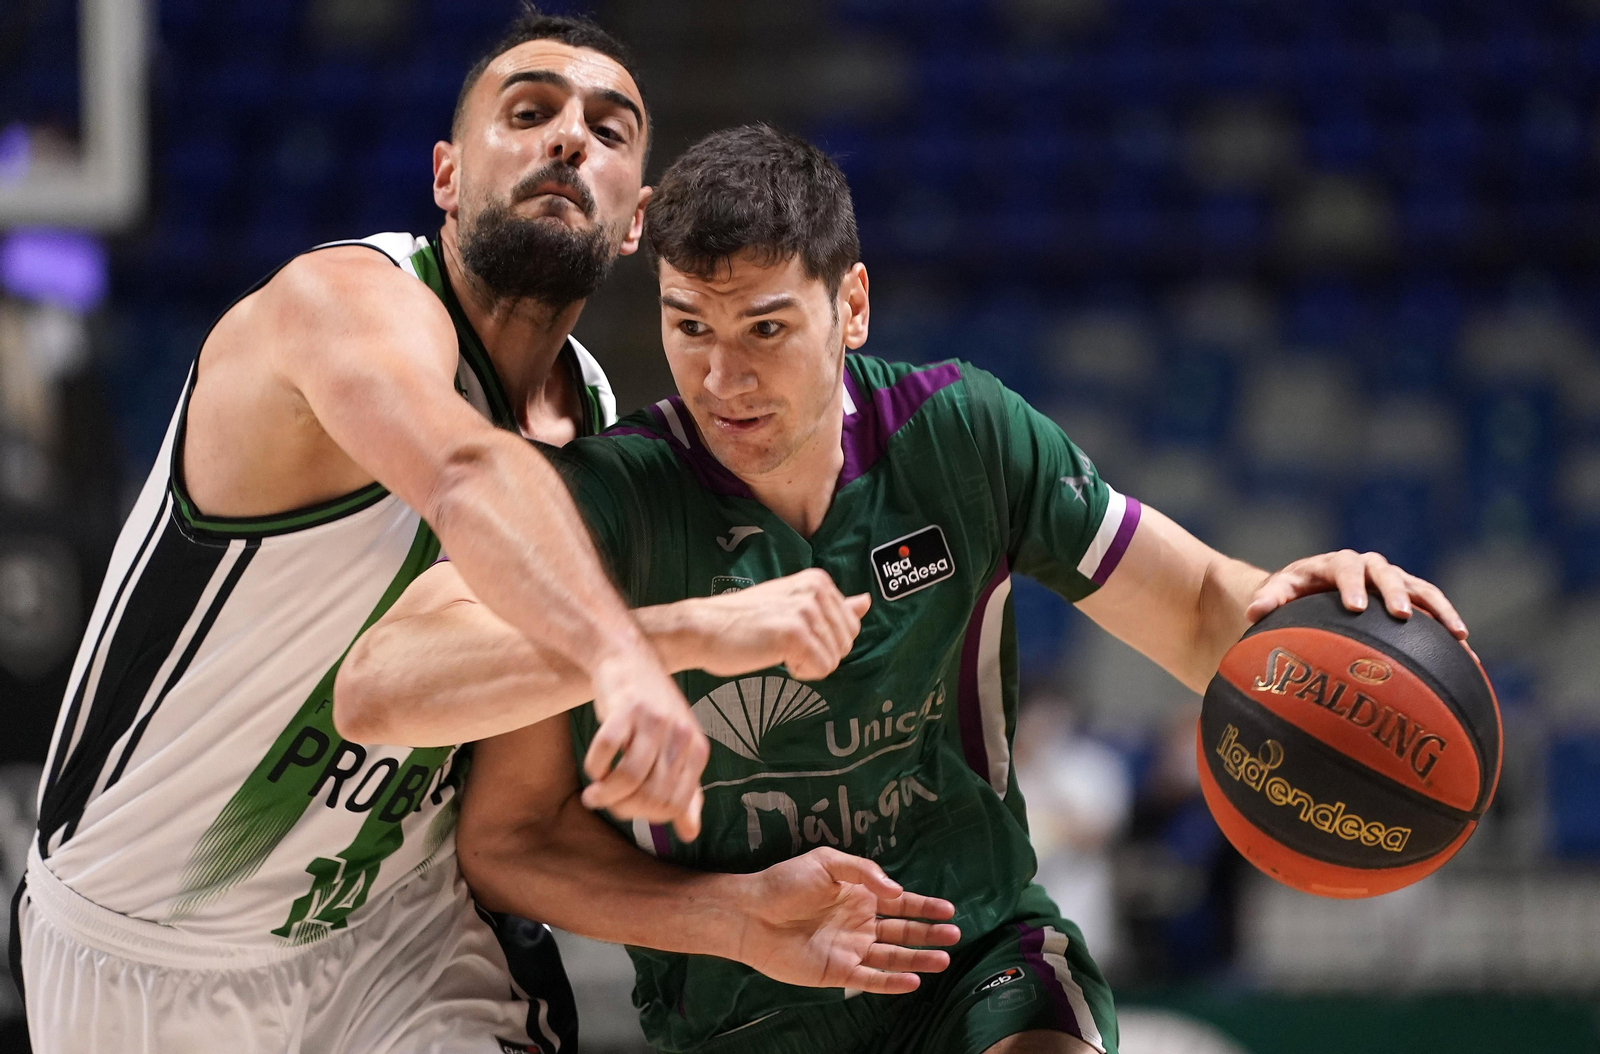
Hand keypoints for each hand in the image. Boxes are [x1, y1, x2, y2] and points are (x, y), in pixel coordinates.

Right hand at [583, 646, 709, 840]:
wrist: (628, 660)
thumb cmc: (652, 713)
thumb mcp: (676, 750)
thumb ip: (685, 792)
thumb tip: (690, 834)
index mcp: (697, 750)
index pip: (674, 806)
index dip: (646, 816)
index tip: (627, 808)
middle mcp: (681, 735)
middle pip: (652, 797)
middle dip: (624, 808)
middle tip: (607, 801)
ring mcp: (654, 721)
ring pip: (630, 779)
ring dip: (605, 795)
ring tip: (594, 794)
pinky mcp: (626, 708)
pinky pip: (606, 752)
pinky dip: (595, 768)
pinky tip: (593, 769)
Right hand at [694, 568, 870, 680]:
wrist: (702, 628)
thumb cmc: (744, 621)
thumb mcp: (793, 606)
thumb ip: (833, 606)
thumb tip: (867, 601)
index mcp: (818, 580)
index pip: (851, 626)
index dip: (824, 641)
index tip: (792, 634)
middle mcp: (815, 590)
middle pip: (846, 643)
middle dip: (819, 654)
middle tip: (784, 644)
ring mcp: (805, 610)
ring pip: (835, 658)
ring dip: (807, 664)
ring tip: (777, 648)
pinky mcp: (794, 633)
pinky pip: (822, 668)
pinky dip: (801, 673)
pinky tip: (776, 658)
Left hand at [733, 847, 959, 994]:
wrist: (750, 912)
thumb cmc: (785, 882)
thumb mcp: (826, 861)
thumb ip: (863, 872)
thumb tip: (897, 891)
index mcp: (859, 896)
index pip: (900, 903)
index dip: (925, 907)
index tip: (949, 909)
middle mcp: (859, 924)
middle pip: (902, 932)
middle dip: (929, 933)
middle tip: (955, 934)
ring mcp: (850, 949)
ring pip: (892, 957)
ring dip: (917, 959)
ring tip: (943, 959)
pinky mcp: (836, 972)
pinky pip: (869, 980)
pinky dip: (891, 982)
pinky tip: (912, 981)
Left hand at [1245, 549, 1468, 639]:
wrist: (1310, 589)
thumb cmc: (1291, 594)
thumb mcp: (1277, 594)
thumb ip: (1268, 599)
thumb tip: (1254, 611)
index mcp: (1333, 564)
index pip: (1344, 567)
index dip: (1351, 584)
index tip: (1356, 607)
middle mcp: (1366, 567)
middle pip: (1385, 573)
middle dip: (1395, 592)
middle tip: (1401, 615)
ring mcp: (1390, 581)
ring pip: (1419, 589)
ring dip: (1438, 609)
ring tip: (1457, 634)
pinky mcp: (1407, 596)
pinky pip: (1432, 608)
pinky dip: (1448, 625)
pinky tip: (1467, 653)